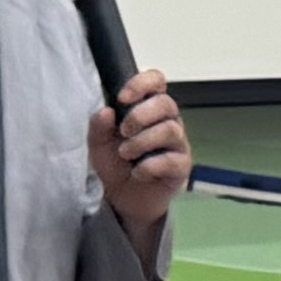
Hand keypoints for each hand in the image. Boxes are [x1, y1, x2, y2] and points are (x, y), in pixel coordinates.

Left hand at [93, 72, 191, 232]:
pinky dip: (149, 166)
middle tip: (123, 132)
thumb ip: (99, 127)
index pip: (156, 81)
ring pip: (170, 130)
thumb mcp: (98, 144)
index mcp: (149, 107)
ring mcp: (177, 143)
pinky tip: (138, 172)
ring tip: (126, 154)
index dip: (142, 83)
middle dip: (140, 115)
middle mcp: (168, 121)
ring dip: (143, 142)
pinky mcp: (181, 166)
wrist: (124, 199)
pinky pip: (171, 160)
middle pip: (166, 103)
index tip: (123, 97)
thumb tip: (106, 111)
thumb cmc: (116, 165)